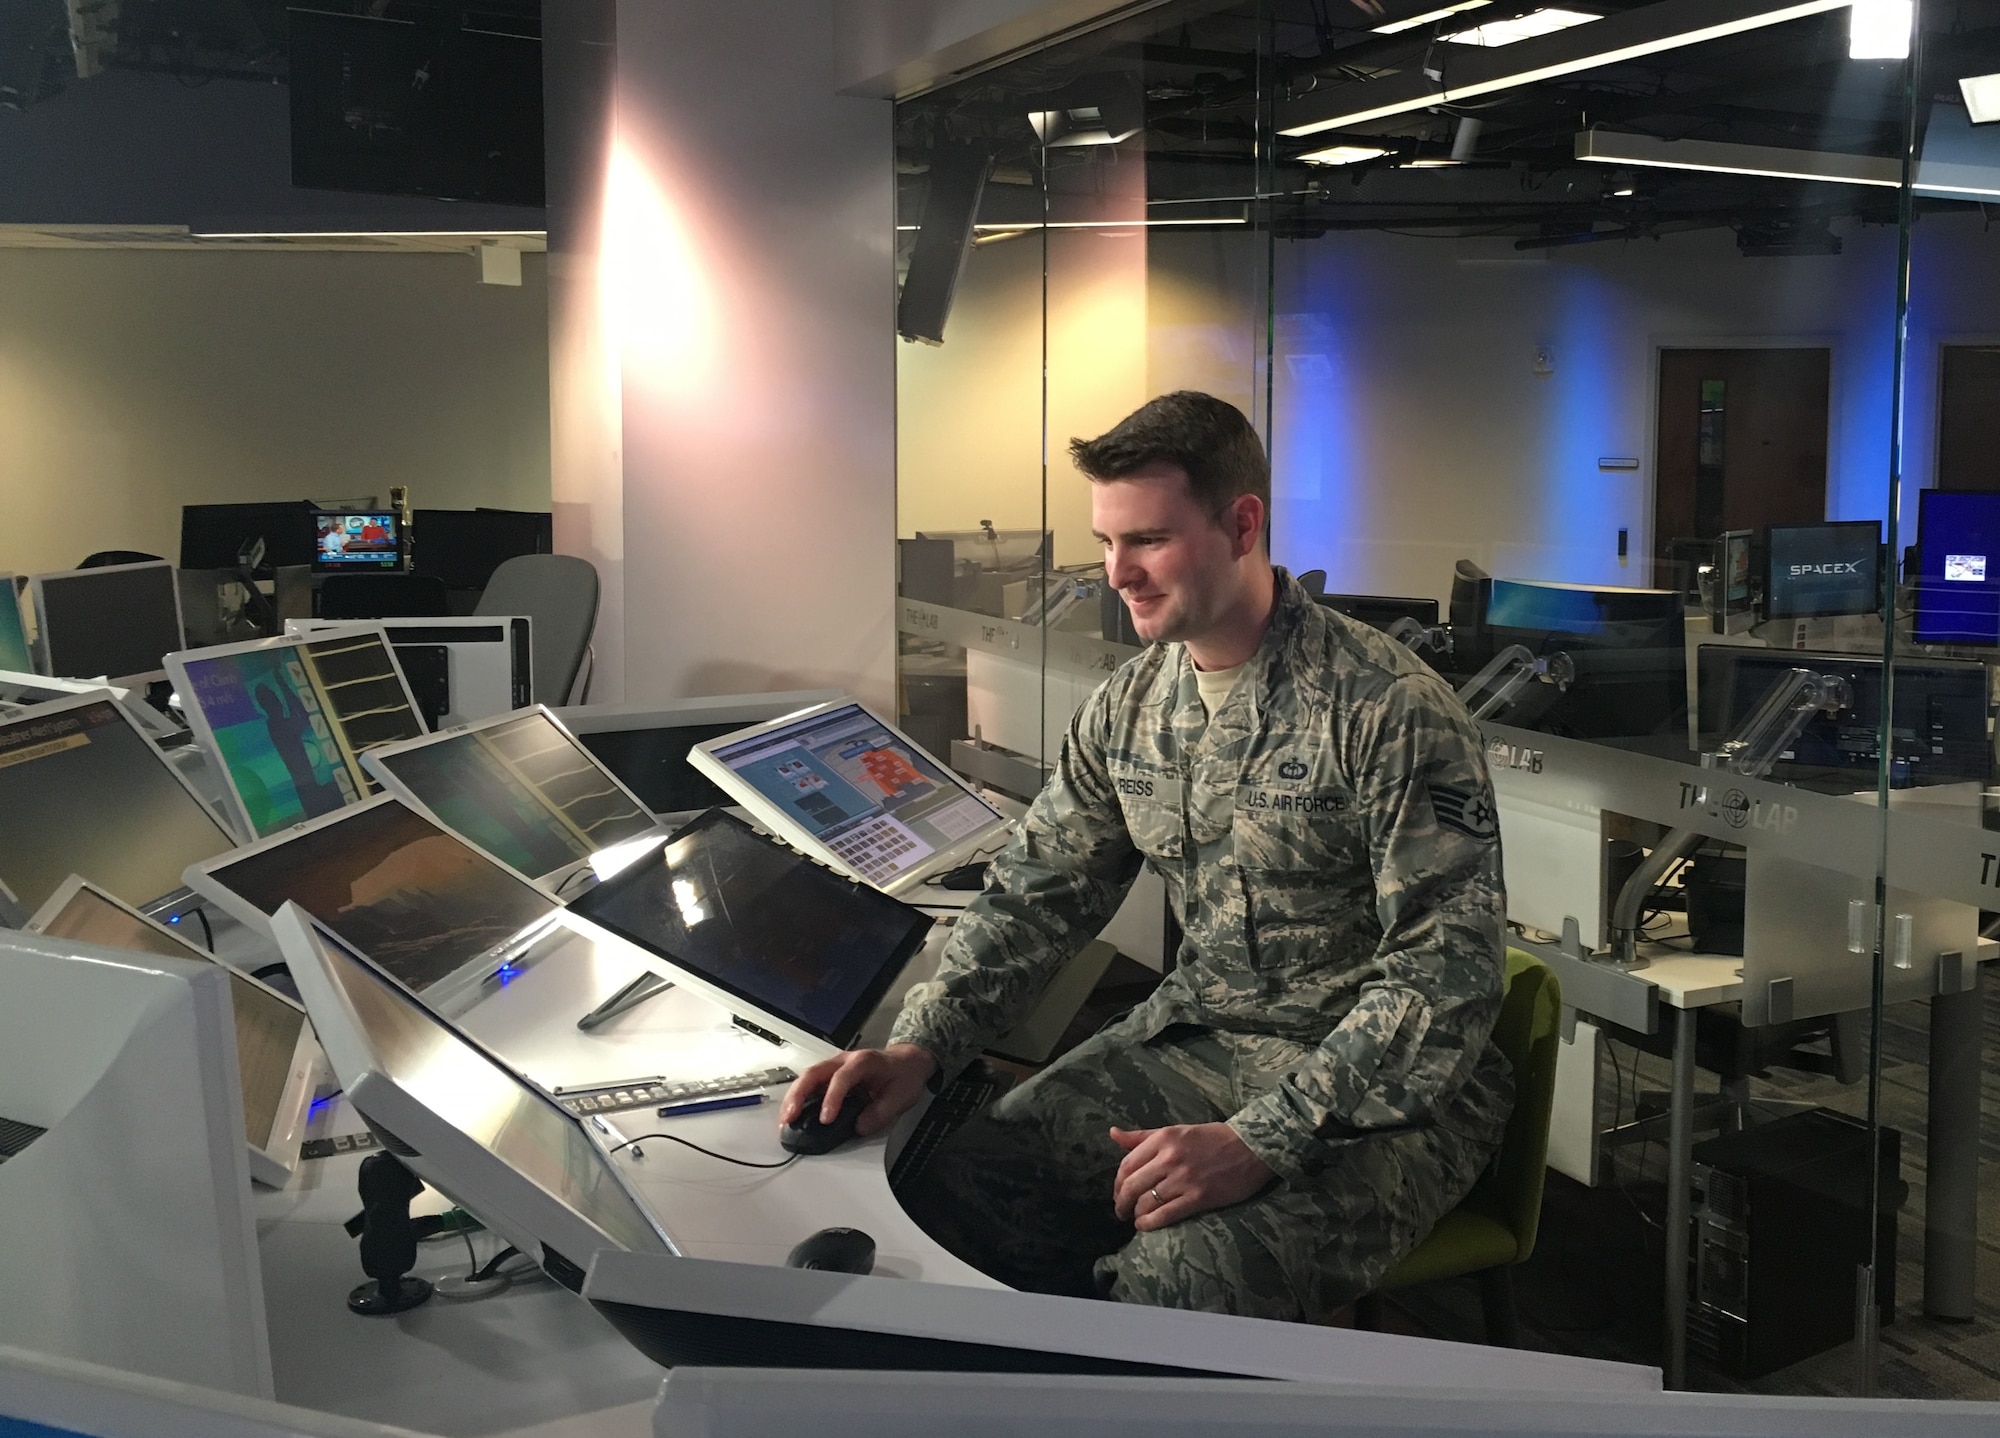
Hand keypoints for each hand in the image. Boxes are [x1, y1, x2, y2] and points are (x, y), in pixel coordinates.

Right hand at [781, 1043, 937, 1138]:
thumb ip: (880, 1113)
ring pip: (807, 1078)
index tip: (825, 1119)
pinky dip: (799, 1099)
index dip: (831, 1099)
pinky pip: (810, 1085)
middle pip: (814, 1073)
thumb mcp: (901, 1096)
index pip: (841, 1078)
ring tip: (786, 1120)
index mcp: (864, 1062)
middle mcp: (845, 1061)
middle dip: (798, 1095)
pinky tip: (793, 1114)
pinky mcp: (831, 1076)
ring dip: (793, 1098)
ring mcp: (835, 1067)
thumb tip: (858, 1127)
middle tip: (789, 1117)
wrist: (907, 1061)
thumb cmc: (904, 1074)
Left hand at [1110, 1122, 1274, 1230]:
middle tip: (1121, 1211)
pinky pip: (1164, 1215)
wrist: (1251, 1147)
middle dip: (1121, 1202)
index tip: (1118, 1192)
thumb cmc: (1213, 1138)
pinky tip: (1145, 1226)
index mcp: (1163, 1139)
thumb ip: (1143, 1136)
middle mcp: (1169, 1158)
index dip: (1117, 1183)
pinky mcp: (1198, 1198)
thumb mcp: (1176, 1131)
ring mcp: (1184, 1179)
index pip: (1127, 1164)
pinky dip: (1149, 1223)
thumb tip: (1112, 1134)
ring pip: (1145, 1202)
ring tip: (1136, 1218)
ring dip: (1135, 1214)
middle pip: (1131, 1186)